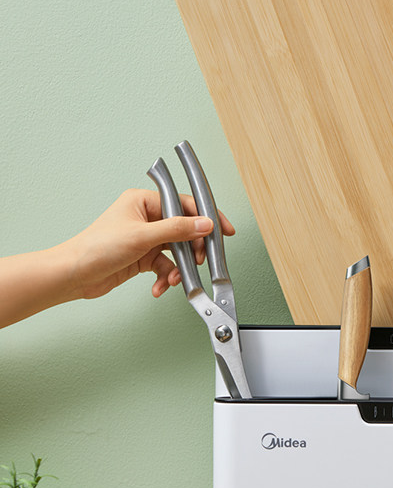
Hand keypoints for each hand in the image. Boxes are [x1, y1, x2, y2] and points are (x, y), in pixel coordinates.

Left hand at [60, 188, 236, 301]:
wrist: (75, 274)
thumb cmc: (96, 247)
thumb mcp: (142, 236)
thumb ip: (177, 230)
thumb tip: (204, 224)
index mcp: (143, 201)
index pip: (183, 204)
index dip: (205, 217)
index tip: (222, 230)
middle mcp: (145, 218)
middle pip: (182, 230)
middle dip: (191, 249)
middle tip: (199, 260)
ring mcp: (144, 239)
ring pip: (175, 251)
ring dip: (177, 268)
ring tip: (174, 279)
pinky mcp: (141, 257)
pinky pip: (164, 266)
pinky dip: (164, 277)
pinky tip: (159, 286)